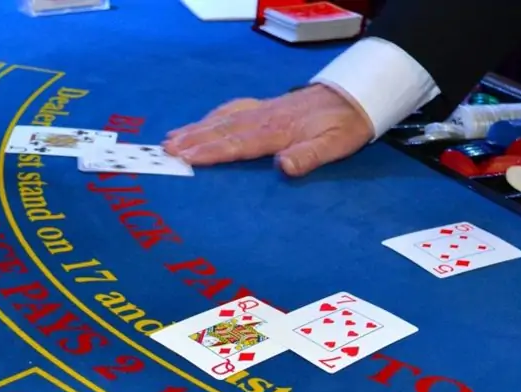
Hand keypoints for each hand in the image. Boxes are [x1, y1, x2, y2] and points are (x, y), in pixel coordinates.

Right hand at [163, 83, 374, 176]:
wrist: (355, 95)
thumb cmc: (344, 126)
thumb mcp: (335, 145)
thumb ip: (308, 156)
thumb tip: (282, 166)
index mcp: (278, 131)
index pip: (238, 144)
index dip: (211, 151)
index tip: (186, 157)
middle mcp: (264, 118)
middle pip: (222, 130)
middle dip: (192, 140)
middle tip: (165, 150)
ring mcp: (262, 110)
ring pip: (222, 119)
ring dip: (195, 130)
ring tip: (170, 139)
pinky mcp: (264, 107)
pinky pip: (230, 111)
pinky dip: (211, 117)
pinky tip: (199, 123)